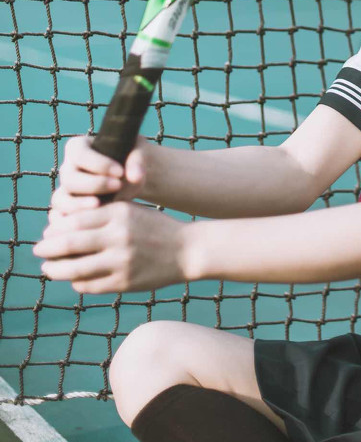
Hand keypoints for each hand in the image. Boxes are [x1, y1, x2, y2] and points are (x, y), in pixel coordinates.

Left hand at [33, 200, 191, 292]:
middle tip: (37, 250)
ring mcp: (121, 262)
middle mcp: (119, 236)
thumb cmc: (153, 227)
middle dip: (48, 248)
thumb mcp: (130, 211)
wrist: (186, 250)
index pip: (76, 219)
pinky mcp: (124, 283)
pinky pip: (90, 285)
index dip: (56, 227)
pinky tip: (74, 279)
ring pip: (75, 269)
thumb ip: (100, 216)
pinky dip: (77, 283)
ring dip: (56, 270)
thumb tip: (60, 227)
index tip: (46, 232)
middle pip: (70, 244)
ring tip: (48, 269)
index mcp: (120, 213)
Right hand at [48, 135, 148, 220]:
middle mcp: (67, 168)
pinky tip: (89, 223)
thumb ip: (137, 162)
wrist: (131, 178)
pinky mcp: (67, 210)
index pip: (80, 154)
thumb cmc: (132, 160)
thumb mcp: (138, 154)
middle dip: (93, 184)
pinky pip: (59, 218)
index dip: (99, 164)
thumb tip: (135, 176)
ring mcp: (65, 190)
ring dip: (79, 205)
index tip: (120, 172)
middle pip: (69, 178)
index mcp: (78, 147)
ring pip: (60, 200)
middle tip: (117, 186)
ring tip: (101, 205)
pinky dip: (70, 222)